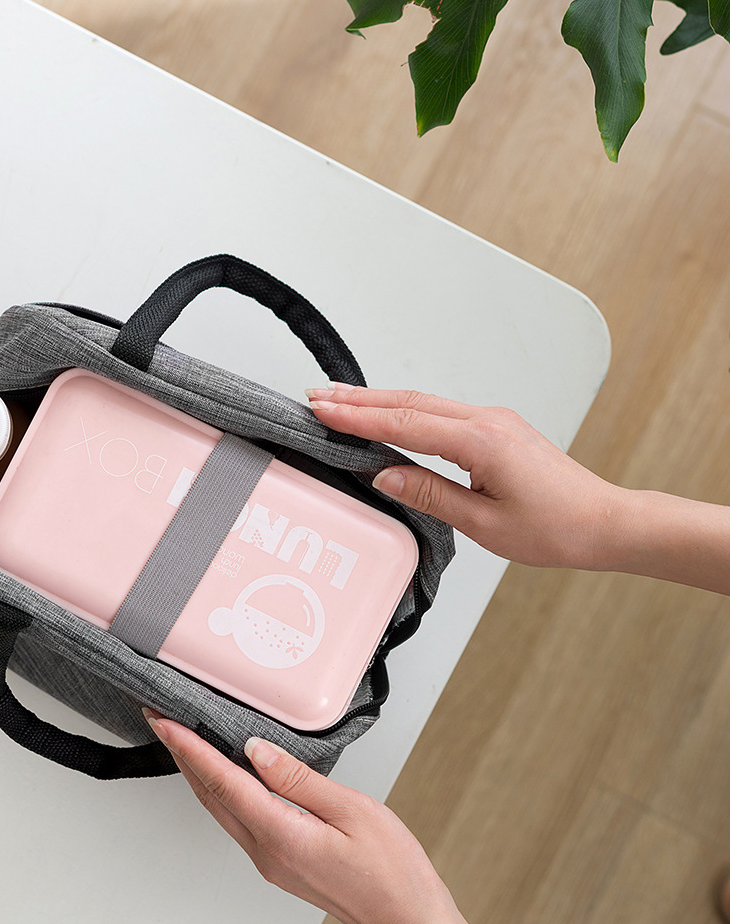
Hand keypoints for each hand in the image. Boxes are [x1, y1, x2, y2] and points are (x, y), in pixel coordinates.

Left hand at [145, 712, 521, 923]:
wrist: (409, 921)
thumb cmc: (392, 870)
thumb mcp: (351, 809)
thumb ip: (298, 778)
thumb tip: (255, 750)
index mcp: (281, 835)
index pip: (221, 782)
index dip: (188, 747)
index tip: (164, 720)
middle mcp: (267, 852)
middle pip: (210, 796)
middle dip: (182, 755)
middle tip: (162, 720)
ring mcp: (271, 861)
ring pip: (221, 809)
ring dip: (199, 773)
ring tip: (185, 739)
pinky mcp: (281, 863)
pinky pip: (239, 819)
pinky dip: (222, 790)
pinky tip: (225, 773)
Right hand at [306, 385, 621, 570]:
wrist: (604, 522)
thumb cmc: (556, 528)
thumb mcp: (483, 524)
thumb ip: (429, 493)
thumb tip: (385, 474)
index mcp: (481, 441)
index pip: (405, 423)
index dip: (359, 416)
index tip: (323, 409)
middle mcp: (486, 421)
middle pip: (409, 402)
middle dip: (359, 398)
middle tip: (318, 396)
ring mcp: (492, 421)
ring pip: (424, 403)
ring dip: (380, 401)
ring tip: (340, 400)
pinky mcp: (496, 429)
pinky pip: (441, 411)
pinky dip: (406, 410)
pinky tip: (387, 414)